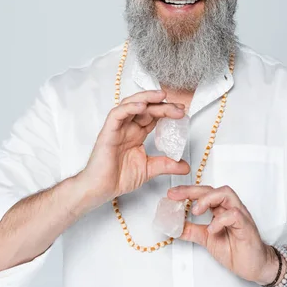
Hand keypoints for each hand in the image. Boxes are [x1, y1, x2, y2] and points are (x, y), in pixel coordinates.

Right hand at [78, 90, 189, 206]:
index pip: (153, 116)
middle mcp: (127, 128)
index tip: (182, 112)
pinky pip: (117, 114)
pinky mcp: (107, 132)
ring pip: (131, 104)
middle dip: (163, 105)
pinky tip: (142, 106)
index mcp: (136, 134)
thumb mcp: (150, 169)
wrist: (100, 190)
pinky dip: (129, 108)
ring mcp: (117, 128)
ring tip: (162, 96)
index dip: (167, 111)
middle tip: (179, 108)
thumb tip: (186, 166)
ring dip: (147, 98)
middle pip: (146, 108)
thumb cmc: (118, 178)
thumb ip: (167, 165)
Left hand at [167, 184, 278, 284]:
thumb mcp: (207, 239)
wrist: (255, 266)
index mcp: (221, 209)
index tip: (171, 194)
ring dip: (208, 199)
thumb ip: (192, 231)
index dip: (187, 191)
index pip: (204, 193)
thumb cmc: (236, 250)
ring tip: (195, 211)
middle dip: (193, 190)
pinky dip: (220, 220)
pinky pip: (235, 215)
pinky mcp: (247, 227)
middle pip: (213, 189)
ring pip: (226, 194)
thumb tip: (174, 227)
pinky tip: (211, 229)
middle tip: (176, 196)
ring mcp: (240, 216)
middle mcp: (231, 208)